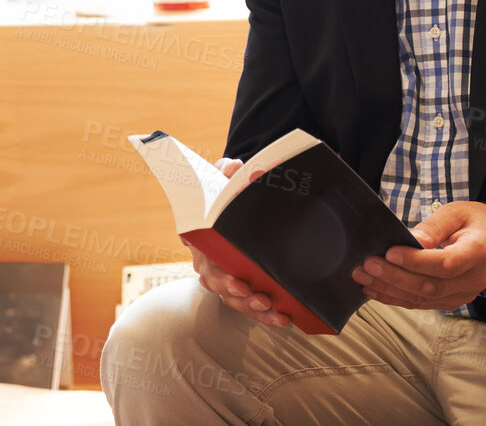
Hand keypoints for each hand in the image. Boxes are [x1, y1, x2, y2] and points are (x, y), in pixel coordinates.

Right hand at [185, 158, 291, 329]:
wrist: (234, 206)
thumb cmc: (225, 195)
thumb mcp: (223, 180)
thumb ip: (226, 172)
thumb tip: (235, 168)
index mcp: (201, 239)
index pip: (205, 260)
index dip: (218, 275)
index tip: (237, 282)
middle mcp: (208, 262)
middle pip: (218, 285)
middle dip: (237, 294)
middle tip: (256, 295)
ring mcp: (225, 278)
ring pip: (234, 301)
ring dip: (253, 308)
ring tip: (273, 308)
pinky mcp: (242, 288)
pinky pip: (250, 307)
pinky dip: (266, 316)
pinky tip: (284, 318)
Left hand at [352, 201, 485, 311]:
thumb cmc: (476, 223)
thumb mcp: (458, 212)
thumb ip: (436, 225)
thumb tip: (413, 239)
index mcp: (478, 252)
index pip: (445, 264)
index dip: (416, 261)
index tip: (390, 252)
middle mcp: (472, 279)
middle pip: (430, 286)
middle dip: (394, 277)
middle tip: (367, 265)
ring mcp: (462, 294)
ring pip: (422, 299)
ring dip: (389, 290)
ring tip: (363, 276)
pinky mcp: (450, 301)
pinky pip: (420, 304)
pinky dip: (395, 298)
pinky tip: (374, 289)